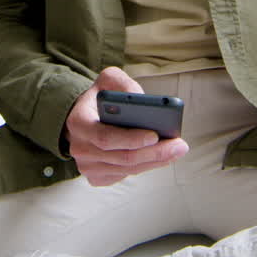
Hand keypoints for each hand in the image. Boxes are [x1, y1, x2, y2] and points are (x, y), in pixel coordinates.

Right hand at [64, 67, 188, 186]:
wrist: (84, 117)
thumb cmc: (100, 97)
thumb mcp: (109, 80)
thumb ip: (124, 84)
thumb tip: (142, 100)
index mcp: (78, 122)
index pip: (106, 137)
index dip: (132, 139)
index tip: (155, 135)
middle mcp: (79, 148)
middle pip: (122, 157)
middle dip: (154, 152)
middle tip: (178, 145)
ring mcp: (87, 166)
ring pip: (128, 169)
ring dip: (155, 161)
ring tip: (177, 150)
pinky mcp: (97, 177)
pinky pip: (126, 175)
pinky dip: (146, 166)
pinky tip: (161, 157)